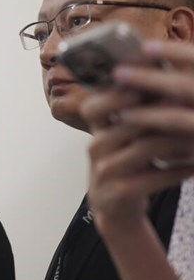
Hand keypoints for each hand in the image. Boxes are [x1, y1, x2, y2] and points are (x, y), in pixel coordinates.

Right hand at [81, 40, 193, 235]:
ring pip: (146, 147)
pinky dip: (181, 169)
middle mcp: (96, 147)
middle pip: (127, 121)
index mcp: (97, 129)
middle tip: (188, 102)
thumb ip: (135, 109)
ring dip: (180, 139)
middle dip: (163, 109)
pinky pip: (155, 177)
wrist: (114, 207)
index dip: (119, 90)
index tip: (150, 76)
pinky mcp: (119, 192)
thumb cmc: (126, 162)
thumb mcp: (122, 136)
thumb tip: (165, 72)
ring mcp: (105, 171)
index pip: (95, 104)